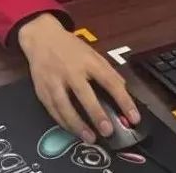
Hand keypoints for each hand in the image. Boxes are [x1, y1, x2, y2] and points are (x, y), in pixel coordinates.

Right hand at [17, 13, 139, 143]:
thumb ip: (107, 71)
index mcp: (88, 61)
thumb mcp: (93, 54)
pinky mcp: (41, 89)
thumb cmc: (71, 47)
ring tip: (90, 138)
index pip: (109, 81)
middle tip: (108, 131)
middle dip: (96, 113)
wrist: (42, 37)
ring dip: (77, 124)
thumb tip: (122, 90)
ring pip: (64, 105)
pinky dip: (63, 122)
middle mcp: (71, 70)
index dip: (123, 100)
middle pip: (84, 94)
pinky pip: (52, 109)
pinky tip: (73, 130)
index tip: (134, 117)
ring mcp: (54, 80)